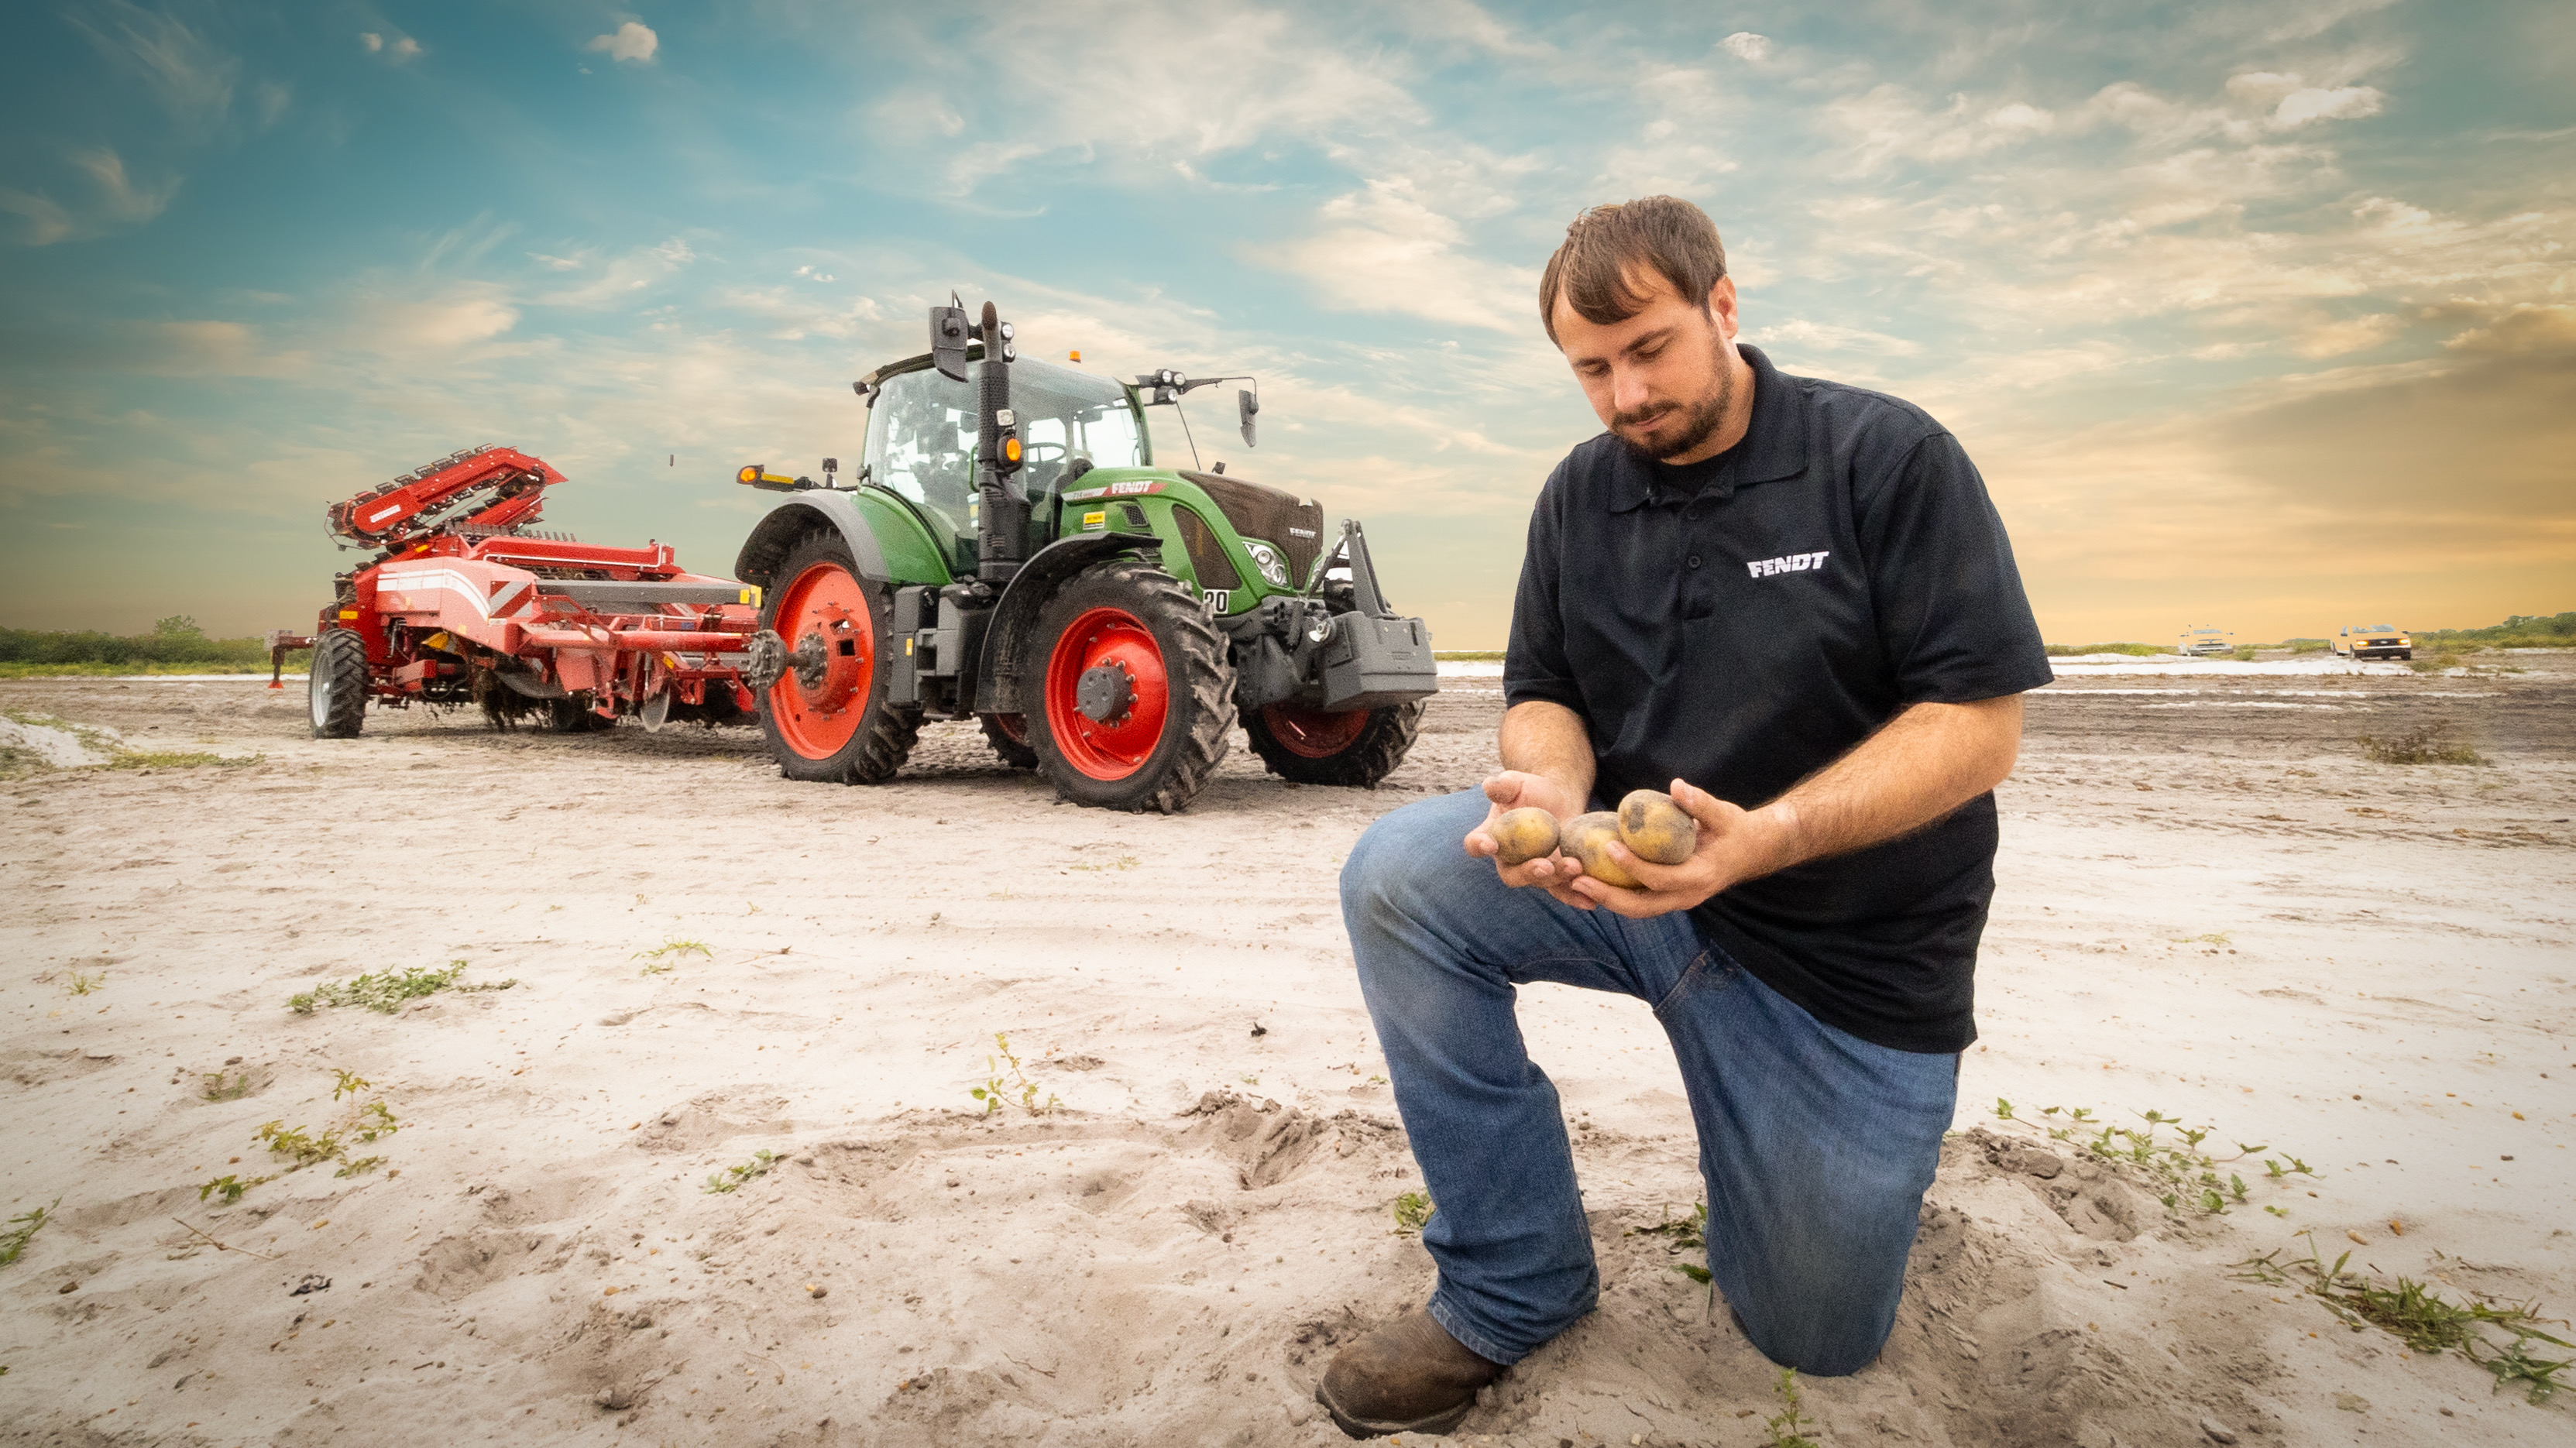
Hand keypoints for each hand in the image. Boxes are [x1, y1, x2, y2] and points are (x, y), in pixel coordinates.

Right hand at [1461, 769, 1596, 907]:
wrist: (1559, 799)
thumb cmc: (1531, 790)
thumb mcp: (1517, 782)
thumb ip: (1502, 785)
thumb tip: (1490, 786)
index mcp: (1492, 837)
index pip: (1476, 845)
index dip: (1479, 846)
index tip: (1490, 844)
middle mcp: (1509, 860)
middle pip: (1511, 875)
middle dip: (1527, 873)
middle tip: (1545, 865)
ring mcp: (1533, 870)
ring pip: (1541, 883)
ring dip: (1557, 879)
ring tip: (1575, 866)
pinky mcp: (1557, 875)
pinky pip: (1563, 890)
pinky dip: (1576, 896)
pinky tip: (1590, 899)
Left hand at [1563, 778, 1800, 918]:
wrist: (1753, 851)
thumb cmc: (1736, 829)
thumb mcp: (1724, 814)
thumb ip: (1700, 803)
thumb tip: (1677, 786)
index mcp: (1700, 877)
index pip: (1660, 878)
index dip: (1633, 866)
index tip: (1608, 847)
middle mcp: (1687, 896)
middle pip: (1641, 907)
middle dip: (1607, 896)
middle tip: (1576, 880)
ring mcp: (1678, 901)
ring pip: (1637, 910)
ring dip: (1606, 899)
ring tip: (1575, 884)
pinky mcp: (1670, 897)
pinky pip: (1639, 901)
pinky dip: (1615, 894)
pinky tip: (1591, 881)